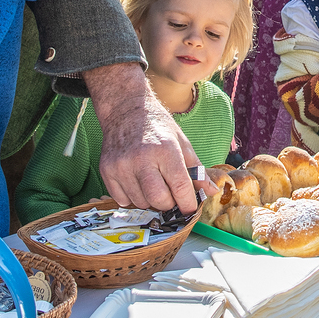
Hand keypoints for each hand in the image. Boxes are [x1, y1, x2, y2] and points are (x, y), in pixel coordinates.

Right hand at [86, 62, 199, 213]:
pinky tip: (137, 182)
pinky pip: (122, 200)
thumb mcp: (182, 142)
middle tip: (171, 196)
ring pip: (140, 203)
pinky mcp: (107, 170)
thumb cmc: (157, 126)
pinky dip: (132, 197)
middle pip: (159, 200)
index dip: (188, 204)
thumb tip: (212, 191)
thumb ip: (197, 169)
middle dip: (169, 204)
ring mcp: (122, 166)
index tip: (189, 208)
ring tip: (153, 183)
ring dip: (150, 200)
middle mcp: (142, 158)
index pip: (180, 188)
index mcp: (166, 150)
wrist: (125, 110)